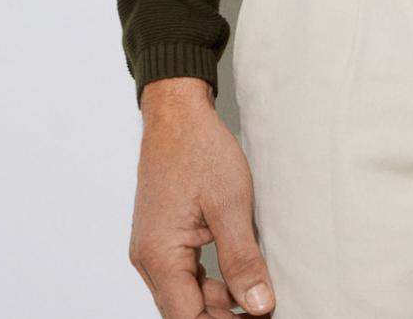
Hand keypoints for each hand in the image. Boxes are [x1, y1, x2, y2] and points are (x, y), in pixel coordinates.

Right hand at [128, 78, 275, 315]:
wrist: (178, 113)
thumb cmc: (200, 150)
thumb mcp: (231, 205)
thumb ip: (242, 260)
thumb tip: (259, 306)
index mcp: (160, 256)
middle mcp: (149, 259)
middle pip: (185, 311)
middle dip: (223, 317)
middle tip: (264, 309)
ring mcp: (153, 249)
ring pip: (186, 295)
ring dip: (219, 302)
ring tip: (258, 297)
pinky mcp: (163, 237)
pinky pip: (185, 274)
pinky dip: (211, 282)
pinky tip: (240, 277)